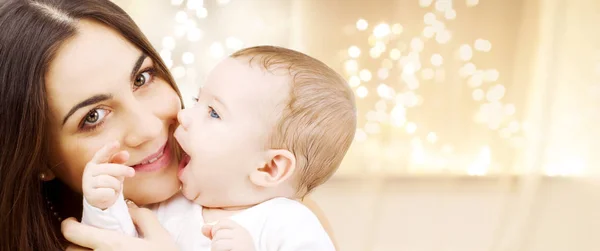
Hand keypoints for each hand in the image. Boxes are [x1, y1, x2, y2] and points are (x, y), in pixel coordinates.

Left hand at [62, 202, 178, 250]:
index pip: (74, 233)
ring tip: (98, 250)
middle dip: (76, 243)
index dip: (69, 225)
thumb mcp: (160, 236)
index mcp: (111, 245)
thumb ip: (143, 218)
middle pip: (70, 250)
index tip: (73, 222)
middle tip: (88, 238)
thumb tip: (129, 208)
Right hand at [82, 141, 134, 208]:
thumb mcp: (115, 170)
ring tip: (115, 187)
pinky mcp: (90, 194)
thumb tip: (125, 153)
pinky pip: (108, 192)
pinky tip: (109, 194)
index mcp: (95, 162)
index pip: (102, 154)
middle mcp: (89, 171)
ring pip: (109, 181)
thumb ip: (118, 161)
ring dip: (117, 185)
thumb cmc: (108, 181)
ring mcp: (87, 183)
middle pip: (110, 168)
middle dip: (123, 170)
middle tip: (132, 172)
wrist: (100, 200)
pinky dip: (112, 193)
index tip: (117, 143)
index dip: (109, 149)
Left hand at [201, 219, 254, 250]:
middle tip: (221, 250)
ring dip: (215, 250)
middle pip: (218, 233)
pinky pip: (219, 249)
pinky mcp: (238, 250)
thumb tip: (203, 227)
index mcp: (241, 230)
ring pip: (217, 243)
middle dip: (214, 242)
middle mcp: (242, 235)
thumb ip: (216, 234)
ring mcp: (240, 243)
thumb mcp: (227, 241)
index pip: (223, 222)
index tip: (218, 239)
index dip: (215, 230)